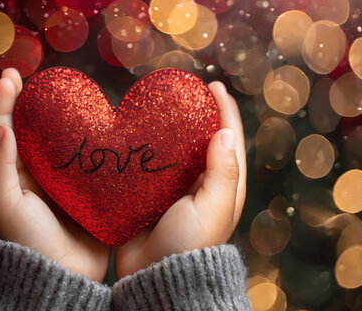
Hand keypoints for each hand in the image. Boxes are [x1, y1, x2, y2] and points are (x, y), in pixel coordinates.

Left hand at [0, 68, 110, 281]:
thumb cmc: (26, 240)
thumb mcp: (5, 204)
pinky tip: (106, 125)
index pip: (7, 129)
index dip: (7, 100)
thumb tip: (2, 127)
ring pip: (69, 141)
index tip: (11, 74)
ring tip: (75, 93)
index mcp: (16, 173)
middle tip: (41, 75)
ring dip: (70, 117)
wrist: (62, 276)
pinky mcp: (92, 190)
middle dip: (38, 101)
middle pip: (39, 129)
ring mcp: (68, 180)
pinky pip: (95, 160)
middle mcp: (41, 172)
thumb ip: (1, 166)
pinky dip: (98, 142)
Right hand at [115, 81, 246, 278]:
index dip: (223, 110)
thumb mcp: (213, 208)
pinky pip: (147, 165)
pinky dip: (144, 147)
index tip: (214, 85)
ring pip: (172, 150)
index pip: (228, 139)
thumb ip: (222, 172)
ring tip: (157, 105)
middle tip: (184, 91)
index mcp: (221, 185)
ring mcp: (172, 189)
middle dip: (194, 113)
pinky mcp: (147, 195)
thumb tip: (226, 131)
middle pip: (199, 140)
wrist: (156, 276)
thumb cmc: (191, 245)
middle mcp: (198, 183)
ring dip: (167, 128)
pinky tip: (134, 132)